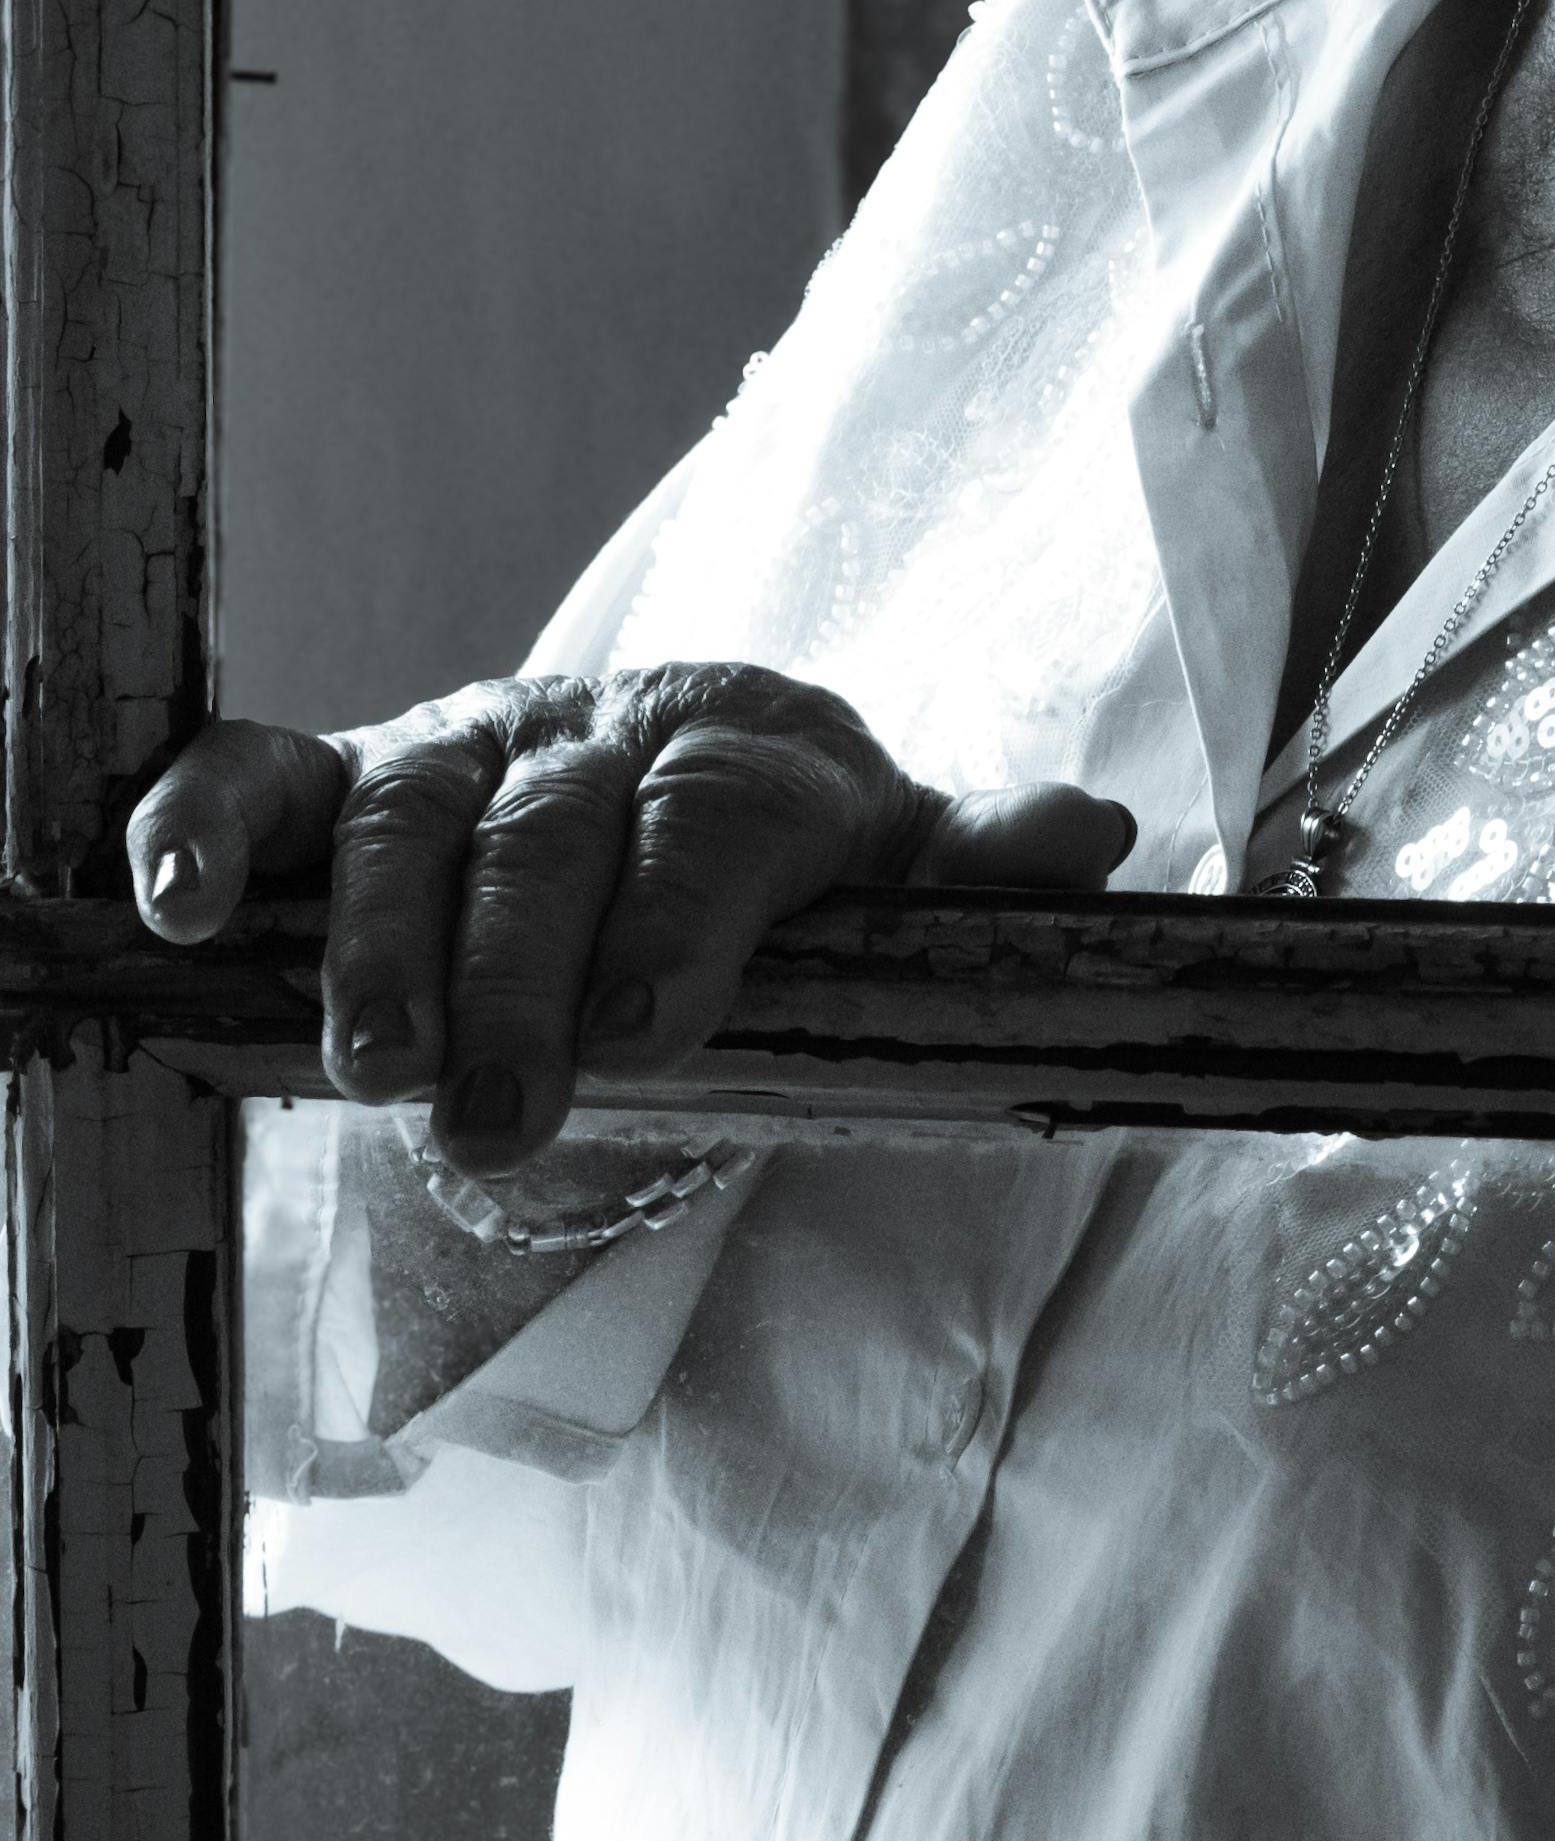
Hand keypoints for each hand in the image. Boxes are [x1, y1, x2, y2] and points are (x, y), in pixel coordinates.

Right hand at [127, 668, 1134, 1171]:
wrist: (678, 799)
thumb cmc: (793, 876)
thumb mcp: (897, 877)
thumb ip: (978, 867)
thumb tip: (1095, 830)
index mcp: (744, 746)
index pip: (713, 819)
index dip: (679, 921)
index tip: (646, 1033)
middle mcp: (596, 726)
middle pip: (554, 831)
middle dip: (522, 971)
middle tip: (499, 1114)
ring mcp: (465, 743)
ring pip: (410, 810)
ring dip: (378, 936)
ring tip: (371, 1066)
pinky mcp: (348, 776)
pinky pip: (264, 776)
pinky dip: (207, 822)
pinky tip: (173, 904)